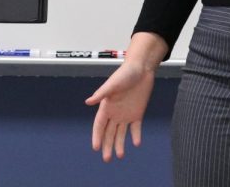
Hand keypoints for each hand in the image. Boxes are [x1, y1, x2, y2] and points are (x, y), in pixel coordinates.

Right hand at [85, 35, 164, 162]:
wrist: (142, 69)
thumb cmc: (125, 74)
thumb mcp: (113, 84)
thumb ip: (101, 94)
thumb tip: (88, 102)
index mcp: (106, 106)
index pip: (99, 125)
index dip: (97, 136)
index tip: (96, 148)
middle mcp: (115, 112)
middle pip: (109, 133)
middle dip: (107, 146)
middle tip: (107, 159)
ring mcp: (126, 114)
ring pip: (121, 133)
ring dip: (119, 144)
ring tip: (119, 156)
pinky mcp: (137, 113)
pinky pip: (136, 128)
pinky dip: (135, 136)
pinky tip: (136, 143)